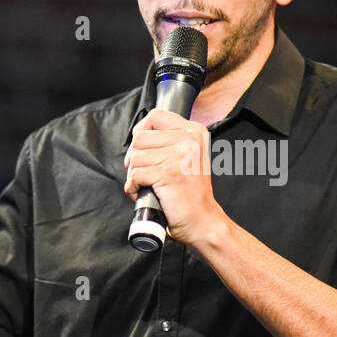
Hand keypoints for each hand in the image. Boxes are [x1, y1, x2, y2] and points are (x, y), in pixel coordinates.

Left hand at [123, 109, 224, 245]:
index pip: (155, 116)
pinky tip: (145, 193)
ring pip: (136, 157)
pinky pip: (135, 175)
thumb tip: (138, 134)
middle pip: (140, 137)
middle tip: (145, 172)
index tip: (142, 148)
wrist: (202, 220)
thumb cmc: (192, 193)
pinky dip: (133, 188)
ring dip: (134, 175)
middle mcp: (189, 140)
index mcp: (194, 131)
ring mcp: (178, 156)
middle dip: (135, 157)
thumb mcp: (189, 156)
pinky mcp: (167, 173)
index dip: (141, 131)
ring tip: (148, 185)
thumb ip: (170, 140)